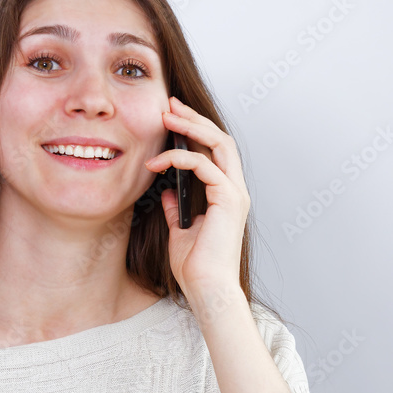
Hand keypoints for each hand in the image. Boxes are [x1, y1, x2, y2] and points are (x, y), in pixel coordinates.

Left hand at [144, 96, 249, 302]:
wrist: (207, 289)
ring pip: (219, 144)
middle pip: (220, 139)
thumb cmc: (196, 267)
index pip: (215, 151)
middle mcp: (235, 190)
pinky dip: (180, 158)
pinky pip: (205, 166)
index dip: (195, 130)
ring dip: (191, 126)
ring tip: (166, 115)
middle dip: (194, 117)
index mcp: (226, 195)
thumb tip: (167, 192)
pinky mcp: (228, 199)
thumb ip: (177, 209)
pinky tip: (157, 162)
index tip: (171, 116)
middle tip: (169, 103)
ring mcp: (235, 193)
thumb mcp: (180, 231)